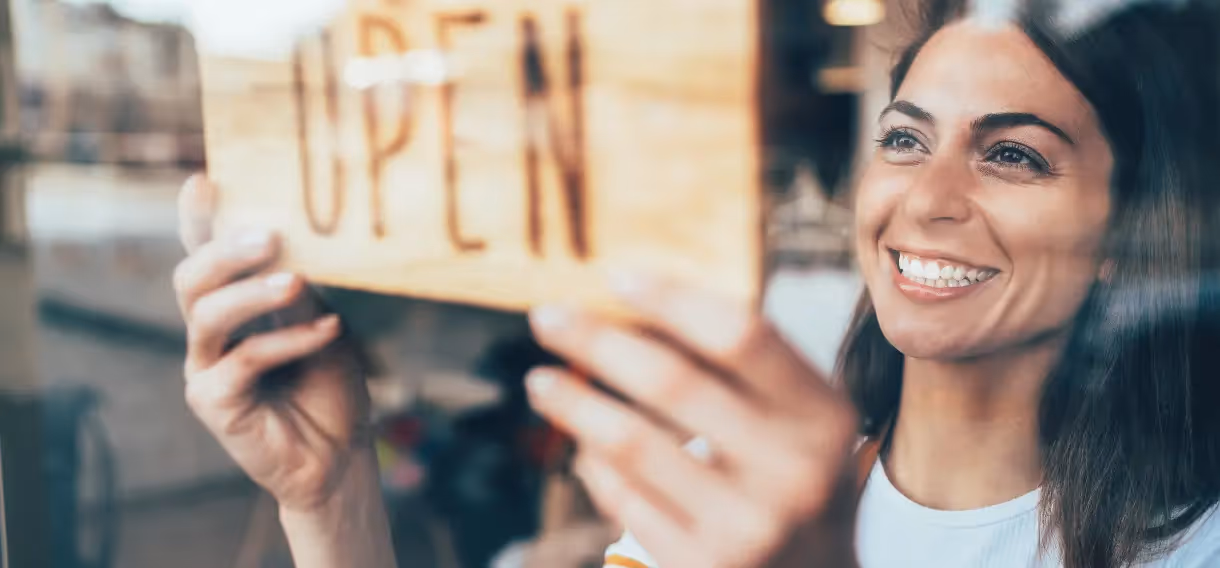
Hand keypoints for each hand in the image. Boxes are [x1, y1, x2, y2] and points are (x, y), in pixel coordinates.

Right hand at [173, 175, 372, 512]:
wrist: (340, 453)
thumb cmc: (329, 384)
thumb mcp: (323, 323)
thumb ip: (302, 289)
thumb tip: (292, 242)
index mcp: (232, 304)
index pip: (206, 254)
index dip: (198, 219)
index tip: (203, 180)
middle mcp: (209, 332)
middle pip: (192, 278)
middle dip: (225, 250)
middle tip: (268, 235)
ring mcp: (205, 367)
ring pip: (207, 315)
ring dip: (252, 294)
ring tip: (295, 282)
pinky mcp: (213, 402)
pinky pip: (243, 361)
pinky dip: (287, 342)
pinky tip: (326, 333)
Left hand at [527, 274, 860, 567]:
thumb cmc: (791, 474)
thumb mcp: (797, 418)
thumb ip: (737, 366)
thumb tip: (629, 305)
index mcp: (823, 417)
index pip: (741, 336)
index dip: (673, 300)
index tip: (614, 277)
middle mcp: (794, 472)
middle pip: (674, 383)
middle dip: (597, 343)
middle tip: (546, 318)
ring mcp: (749, 528)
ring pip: (633, 445)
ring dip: (574, 404)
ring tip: (540, 382)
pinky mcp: (705, 567)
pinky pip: (624, 500)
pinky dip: (595, 466)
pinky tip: (582, 447)